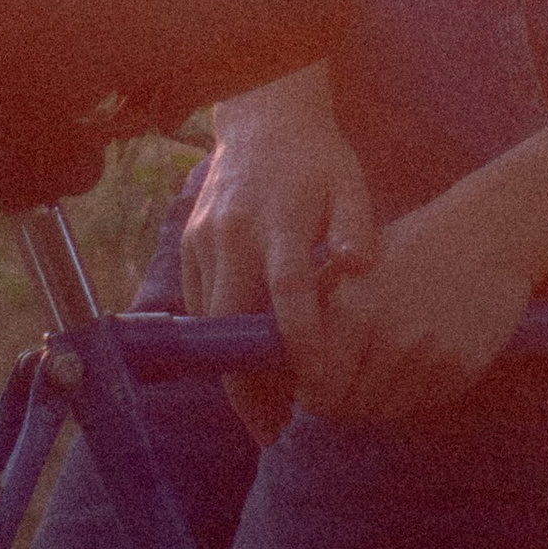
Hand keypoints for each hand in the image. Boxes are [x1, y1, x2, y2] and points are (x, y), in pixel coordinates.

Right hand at [181, 83, 376, 444]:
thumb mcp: (349, 183)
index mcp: (281, 221)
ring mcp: (205, 240)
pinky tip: (244, 370)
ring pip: (209, 323)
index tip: (314, 388)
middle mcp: (234, 233)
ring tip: (264, 412)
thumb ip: (357, 227)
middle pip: (231, 323)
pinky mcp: (189, 244)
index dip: (298, 342)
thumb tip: (358, 269)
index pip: (286, 292)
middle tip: (275, 429)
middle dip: (250, 383)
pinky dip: (218, 342)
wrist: (261, 119)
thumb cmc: (316, 159)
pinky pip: (197, 306)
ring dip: (231, 371)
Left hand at [276, 179, 543, 427]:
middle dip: (342, 403)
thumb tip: (281, 360)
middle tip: (349, 384)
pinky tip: (418, 359)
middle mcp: (389, 337)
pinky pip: (422, 403)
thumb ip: (316, 309)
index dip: (312, 395)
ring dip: (377, 400)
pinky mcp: (461, 367)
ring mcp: (428, 355)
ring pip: (385, 412)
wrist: (487, 234)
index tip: (315, 387)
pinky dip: (413, 392)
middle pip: (349, 409)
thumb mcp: (352, 264)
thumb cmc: (410, 247)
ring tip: (383, 368)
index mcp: (352, 309)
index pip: (316, 390)